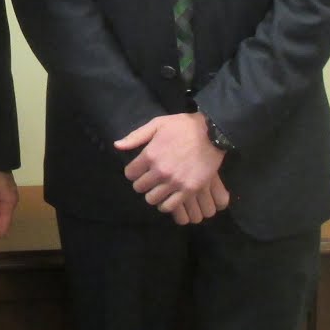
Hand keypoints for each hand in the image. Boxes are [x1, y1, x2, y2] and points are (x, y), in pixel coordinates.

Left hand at [114, 113, 229, 225]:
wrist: (211, 134)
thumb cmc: (183, 127)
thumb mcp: (157, 124)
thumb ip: (136, 136)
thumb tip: (117, 146)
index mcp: (150, 155)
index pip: (130, 174)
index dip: (133, 172)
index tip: (138, 171)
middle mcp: (160, 171)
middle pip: (139, 188)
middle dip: (142, 183)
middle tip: (149, 180)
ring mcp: (174, 182)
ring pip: (152, 199)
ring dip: (153, 194)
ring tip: (158, 189)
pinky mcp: (189, 190)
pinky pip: (170, 206)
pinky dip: (166, 204)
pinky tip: (168, 197)